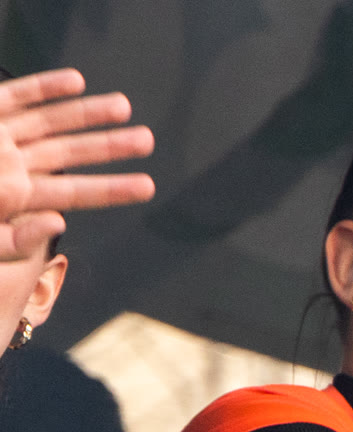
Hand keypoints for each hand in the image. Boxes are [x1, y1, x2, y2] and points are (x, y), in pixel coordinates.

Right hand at [0, 68, 154, 260]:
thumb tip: (60, 225)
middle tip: (148, 139)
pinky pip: (14, 98)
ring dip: (85, 113)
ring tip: (124, 106)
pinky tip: (76, 80)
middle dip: (109, 146)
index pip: (72, 193)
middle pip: (68, 153)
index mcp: (13, 197)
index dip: (111, 189)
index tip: (148, 187)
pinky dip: (43, 88)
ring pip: (48, 122)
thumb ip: (14, 239)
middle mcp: (9, 166)